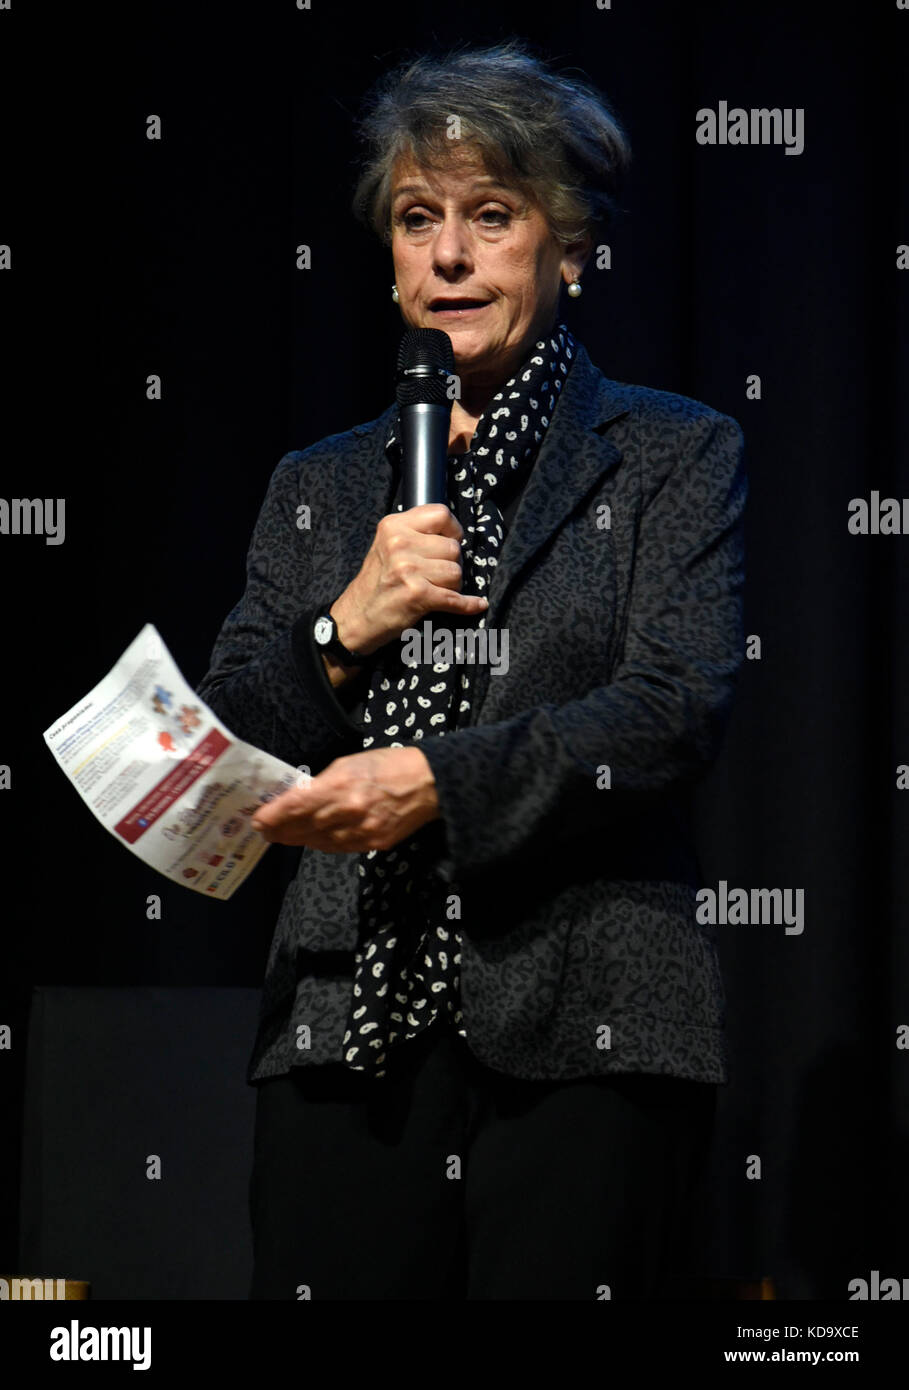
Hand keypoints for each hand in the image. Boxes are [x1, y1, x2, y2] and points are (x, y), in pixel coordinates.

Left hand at [250, 746, 440, 851]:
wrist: (429, 784)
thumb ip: (322, 782)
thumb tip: (300, 797)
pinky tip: (312, 839)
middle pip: (302, 828)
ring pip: (317, 842)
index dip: (273, 816)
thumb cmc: (388, 765)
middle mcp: (347, 813)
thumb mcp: (349, 763)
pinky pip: (338, 848)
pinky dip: (321, 844)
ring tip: (283, 836)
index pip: (295, 806)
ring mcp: (360, 832)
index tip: (258, 819)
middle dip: (279, 831)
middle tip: (264, 830)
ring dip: (298, 839)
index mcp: (339, 786)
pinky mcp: (372, 845)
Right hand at [334, 503, 488, 654]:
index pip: (441, 514)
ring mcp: (408, 569)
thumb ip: (414, 533)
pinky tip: (477, 604)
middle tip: (432, 575)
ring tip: (431, 589)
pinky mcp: (417, 595)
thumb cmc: (376, 582)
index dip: (452, 530)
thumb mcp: (386, 545)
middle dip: (449, 564)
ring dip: (451, 585)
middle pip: (453, 548)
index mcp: (393, 526)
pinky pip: (456, 599)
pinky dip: (469, 604)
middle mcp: (399, 544)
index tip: (448, 542)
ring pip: (456, 572)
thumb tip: (454, 533)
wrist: (354, 618)